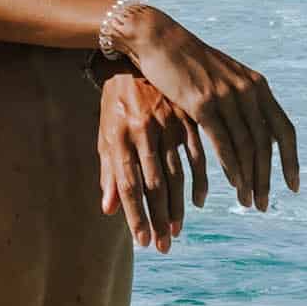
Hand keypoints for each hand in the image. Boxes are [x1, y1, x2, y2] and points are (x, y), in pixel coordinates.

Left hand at [94, 67, 207, 253]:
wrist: (137, 59)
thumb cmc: (117, 104)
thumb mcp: (106, 134)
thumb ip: (109, 172)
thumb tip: (108, 210)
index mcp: (119, 135)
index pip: (127, 184)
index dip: (135, 215)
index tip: (142, 241)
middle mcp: (144, 131)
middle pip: (153, 184)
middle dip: (158, 219)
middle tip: (163, 246)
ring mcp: (169, 124)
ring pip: (176, 174)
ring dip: (178, 206)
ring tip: (176, 231)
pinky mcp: (188, 118)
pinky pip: (198, 155)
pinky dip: (200, 181)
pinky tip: (198, 201)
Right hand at [108, 0, 296, 209]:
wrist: (157, 38)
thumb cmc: (188, 62)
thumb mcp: (223, 77)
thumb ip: (242, 98)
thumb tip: (256, 124)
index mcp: (258, 85)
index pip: (285, 130)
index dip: (291, 160)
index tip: (293, 186)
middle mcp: (248, 90)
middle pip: (268, 144)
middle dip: (269, 178)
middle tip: (265, 205)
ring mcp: (226, 96)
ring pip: (247, 146)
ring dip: (250, 179)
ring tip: (249, 202)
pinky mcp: (202, 103)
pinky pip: (224, 141)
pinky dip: (232, 167)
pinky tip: (234, 184)